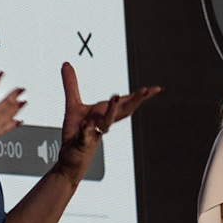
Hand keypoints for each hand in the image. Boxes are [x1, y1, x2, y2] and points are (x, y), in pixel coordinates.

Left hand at [54, 63, 161, 177]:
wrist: (69, 159)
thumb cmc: (75, 133)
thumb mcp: (72, 105)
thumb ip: (71, 84)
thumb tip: (66, 63)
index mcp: (105, 113)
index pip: (126, 103)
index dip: (140, 96)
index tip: (156, 89)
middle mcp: (103, 123)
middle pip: (123, 111)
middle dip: (134, 100)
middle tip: (146, 90)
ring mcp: (94, 133)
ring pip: (106, 122)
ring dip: (112, 110)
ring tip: (115, 97)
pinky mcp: (81, 143)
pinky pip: (84, 136)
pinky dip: (85, 130)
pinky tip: (85, 125)